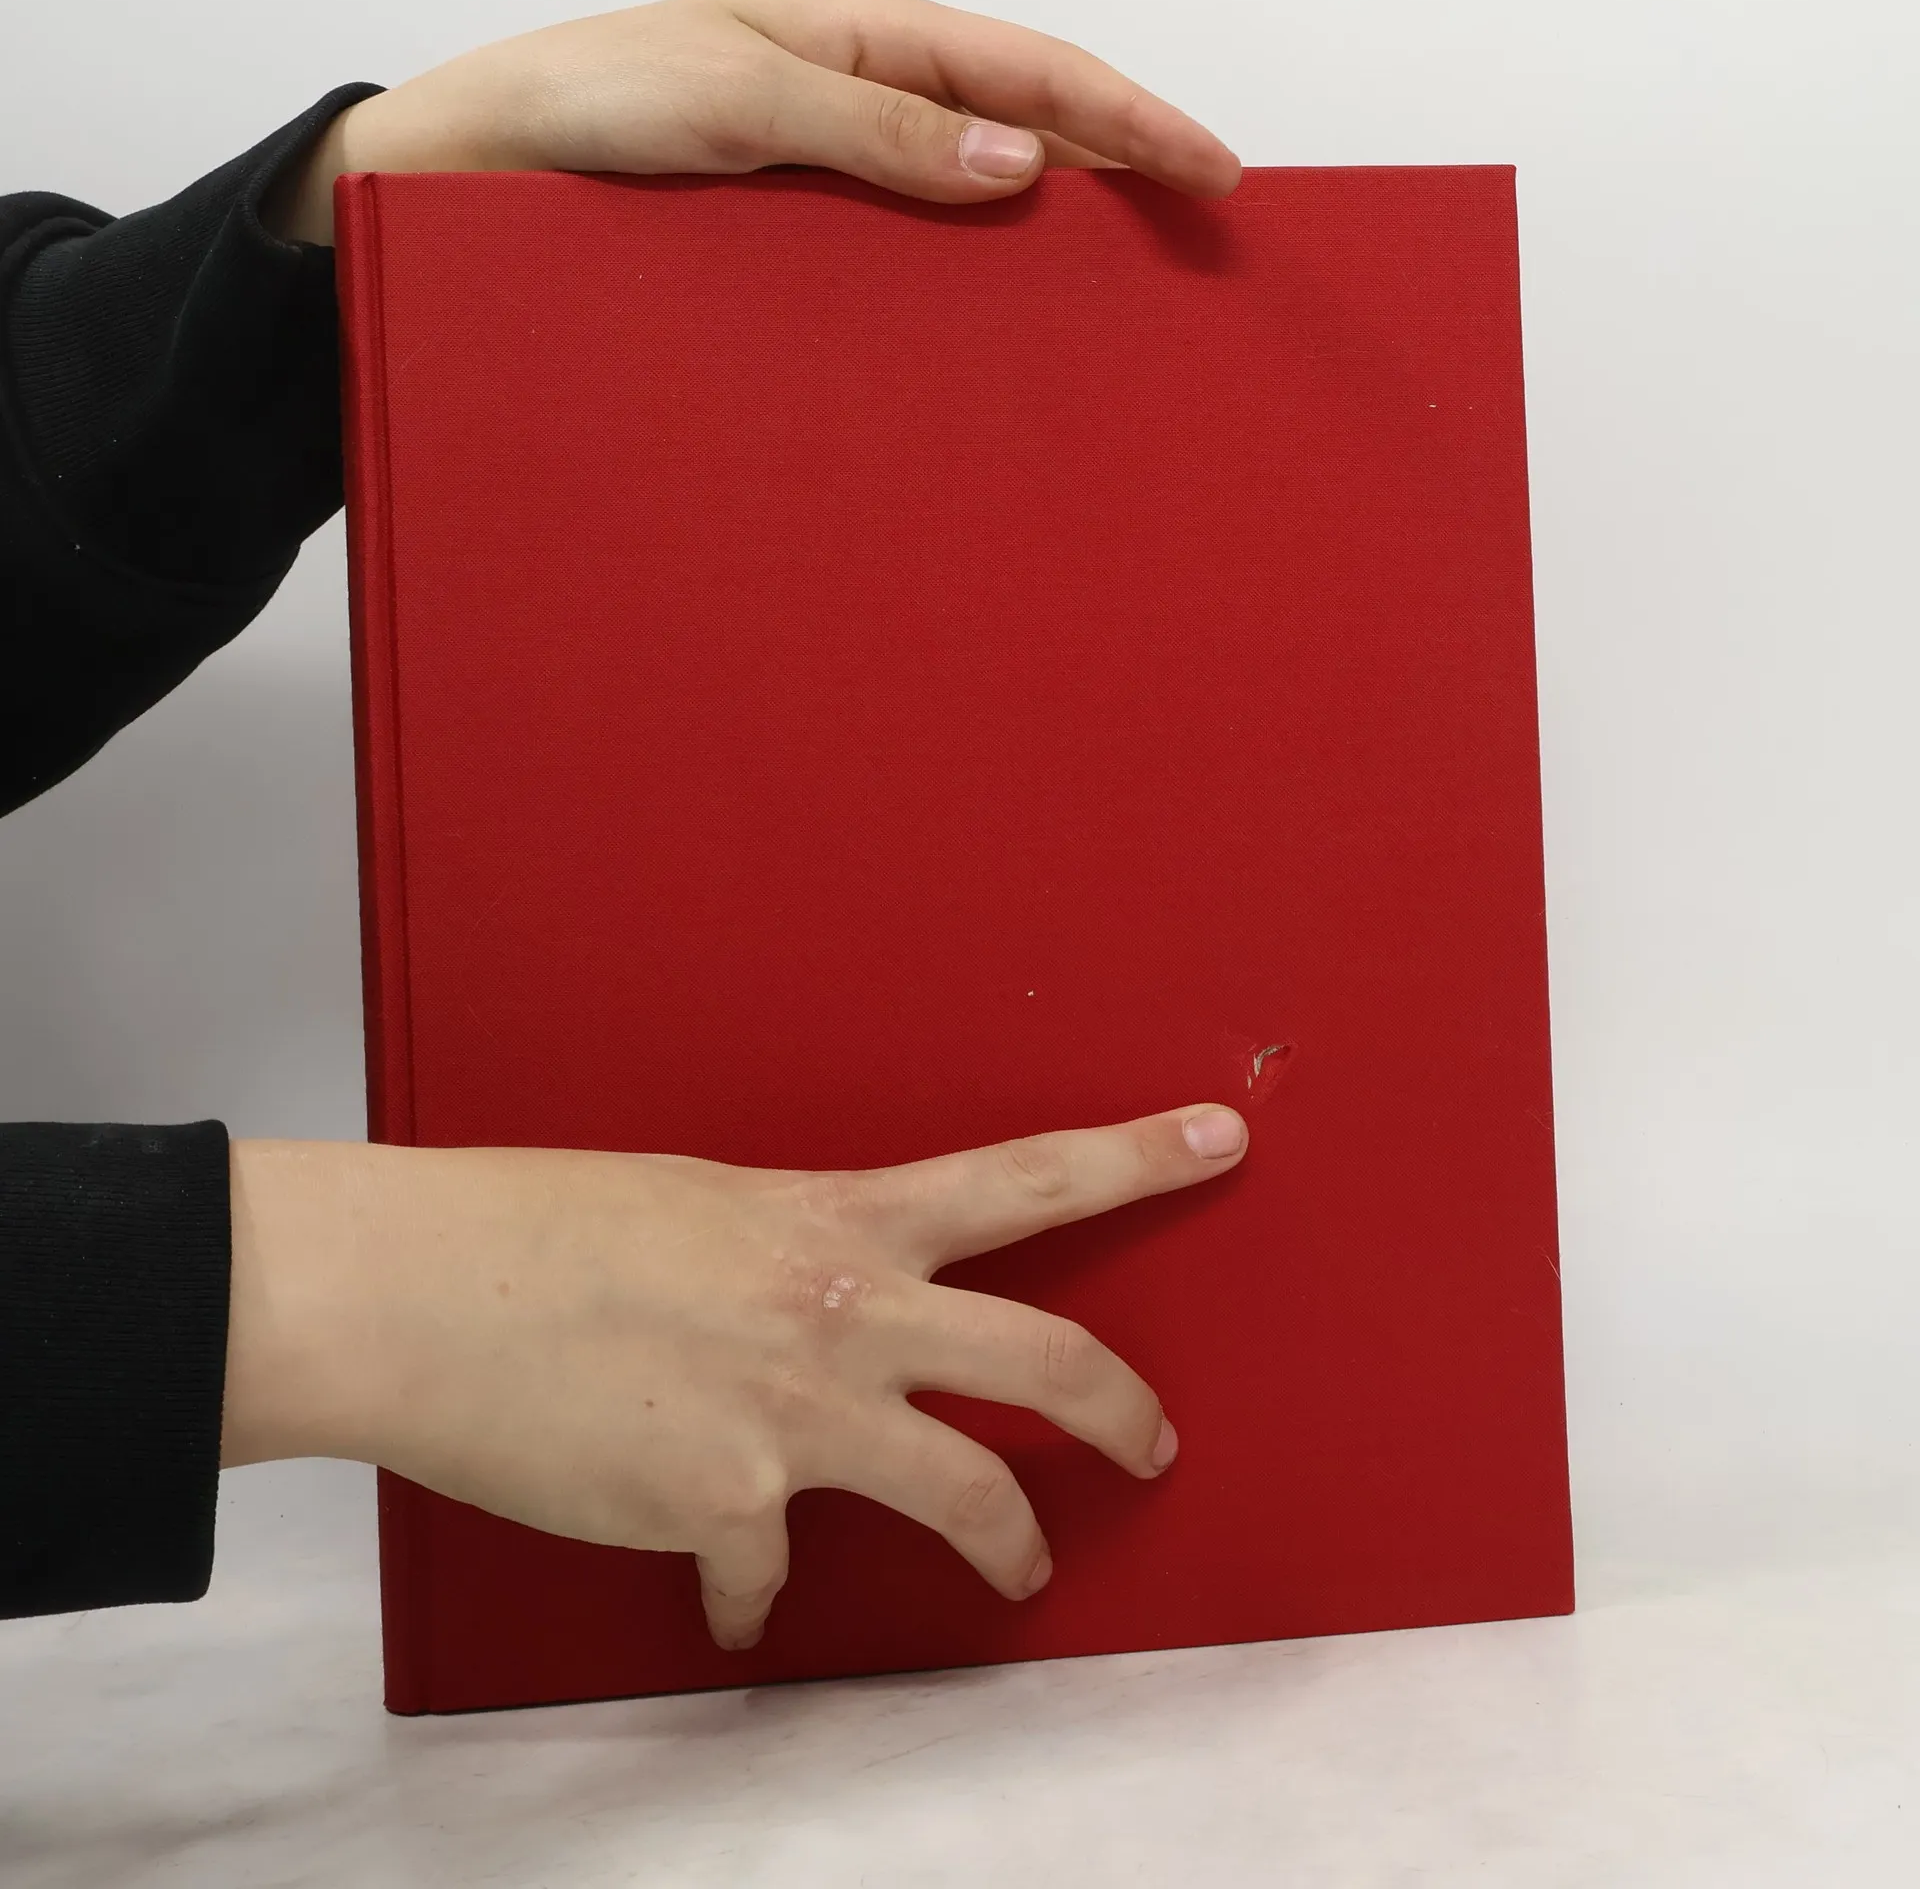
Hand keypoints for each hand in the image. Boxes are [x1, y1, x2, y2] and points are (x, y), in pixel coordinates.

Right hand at [223, 1104, 1248, 1647]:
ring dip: (1007, 1546)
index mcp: (837, 1218)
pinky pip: (768, 1576)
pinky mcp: (729, 1504)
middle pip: (1050, 1360)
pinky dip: (750, 1597)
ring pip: (971, 1493)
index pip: (1025, 1176)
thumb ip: (789, 1258)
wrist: (426, 1292)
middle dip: (1126, 1413)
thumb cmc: (541, 1228)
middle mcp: (845, 1309)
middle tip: (1157, 1443)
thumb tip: (824, 1314)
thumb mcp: (700, 1207)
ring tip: (1017, 1572)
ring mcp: (799, 1412)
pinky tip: (728, 1605)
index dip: (1136, 1157)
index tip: (1219, 1139)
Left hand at [266, 0, 1239, 244]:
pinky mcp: (802, 250)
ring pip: (975, 216)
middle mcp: (865, 109)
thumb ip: (877, 131)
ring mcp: (838, 184)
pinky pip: (910, 273)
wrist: (469, 178)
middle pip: (1026, 141)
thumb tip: (1020, 166)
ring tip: (1123, 315)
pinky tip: (995, 346)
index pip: (1035, 77)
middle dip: (1121, 185)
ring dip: (1051, 256)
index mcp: (867, 42)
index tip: (1216, 176)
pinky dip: (968, 302)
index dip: (1134, 123)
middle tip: (1199, 252)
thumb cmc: (587, 111)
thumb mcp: (737, 99)